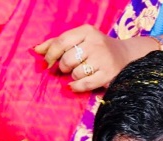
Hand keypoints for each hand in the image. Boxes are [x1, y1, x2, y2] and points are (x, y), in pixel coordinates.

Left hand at [34, 25, 156, 91]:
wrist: (126, 57)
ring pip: (75, 73)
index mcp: (87, 31)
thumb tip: (35, 50)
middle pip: (67, 59)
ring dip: (73, 77)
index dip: (50, 54)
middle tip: (68, 68)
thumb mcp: (80, 40)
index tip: (45, 63)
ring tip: (81, 73)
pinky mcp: (108, 75)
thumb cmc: (96, 49)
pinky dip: (76, 87)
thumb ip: (57, 43)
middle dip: (63, 67)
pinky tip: (74, 86)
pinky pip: (84, 84)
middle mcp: (96, 43)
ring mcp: (103, 59)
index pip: (61, 41)